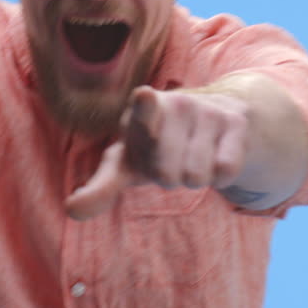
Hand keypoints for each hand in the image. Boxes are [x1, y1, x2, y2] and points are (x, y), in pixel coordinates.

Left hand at [65, 86, 249, 220]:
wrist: (213, 116)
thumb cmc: (157, 146)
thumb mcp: (128, 164)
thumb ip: (101, 187)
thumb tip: (71, 210)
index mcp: (142, 112)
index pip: (144, 110)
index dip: (145, 107)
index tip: (145, 96)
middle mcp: (175, 104)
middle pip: (168, 175)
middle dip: (169, 178)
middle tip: (171, 159)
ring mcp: (207, 110)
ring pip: (197, 176)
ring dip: (194, 177)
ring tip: (192, 155)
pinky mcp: (235, 121)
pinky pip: (225, 171)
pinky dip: (219, 176)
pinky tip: (215, 155)